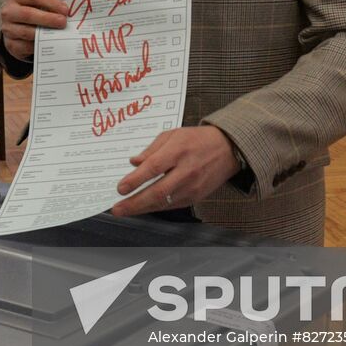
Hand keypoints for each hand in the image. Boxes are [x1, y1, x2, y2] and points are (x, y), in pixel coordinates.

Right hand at [0, 0, 68, 60]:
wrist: (12, 23)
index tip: (65, 10)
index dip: (51, 2)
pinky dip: (39, 45)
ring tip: (60, 34)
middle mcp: (8, 12)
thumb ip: (49, 3)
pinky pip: (26, 47)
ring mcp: (7, 29)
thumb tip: (67, 11)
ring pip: (27, 32)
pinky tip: (50, 43)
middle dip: (48, 19)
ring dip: (45, 34)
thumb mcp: (36, 1)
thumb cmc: (30, 9)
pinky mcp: (11, 45)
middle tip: (63, 22)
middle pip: (28, 14)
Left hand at [112, 126, 243, 216]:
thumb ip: (151, 149)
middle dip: (135, 203)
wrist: (227, 149)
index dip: (135, 180)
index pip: (154, 168)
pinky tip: (144, 208)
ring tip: (126, 210)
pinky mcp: (196, 197)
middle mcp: (186, 171)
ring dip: (143, 208)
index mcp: (179, 151)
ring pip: (164, 203)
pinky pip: (172, 206)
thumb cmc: (197, 140)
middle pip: (158, 191)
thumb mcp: (172, 135)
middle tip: (118, 208)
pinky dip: (156, 208)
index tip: (121, 188)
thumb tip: (134, 162)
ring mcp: (193, 187)